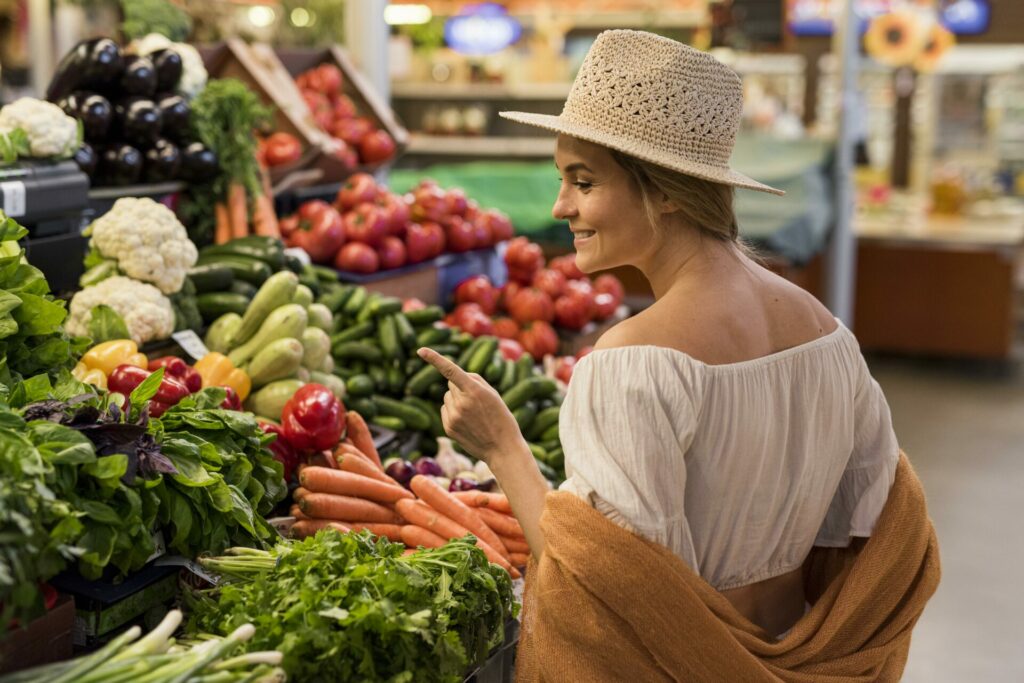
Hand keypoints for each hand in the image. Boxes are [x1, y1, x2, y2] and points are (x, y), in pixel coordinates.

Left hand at [417, 347, 522, 462]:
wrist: (503, 449)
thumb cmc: (501, 418)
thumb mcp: (493, 394)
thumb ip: (474, 380)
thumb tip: (454, 376)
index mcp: (475, 391)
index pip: (450, 370)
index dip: (434, 358)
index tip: (421, 350)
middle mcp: (461, 403)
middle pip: (451, 384)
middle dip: (460, 388)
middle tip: (477, 402)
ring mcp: (453, 416)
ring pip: (447, 397)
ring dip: (456, 400)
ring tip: (474, 414)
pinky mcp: (448, 427)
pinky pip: (445, 409)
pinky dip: (453, 411)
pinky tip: (467, 422)